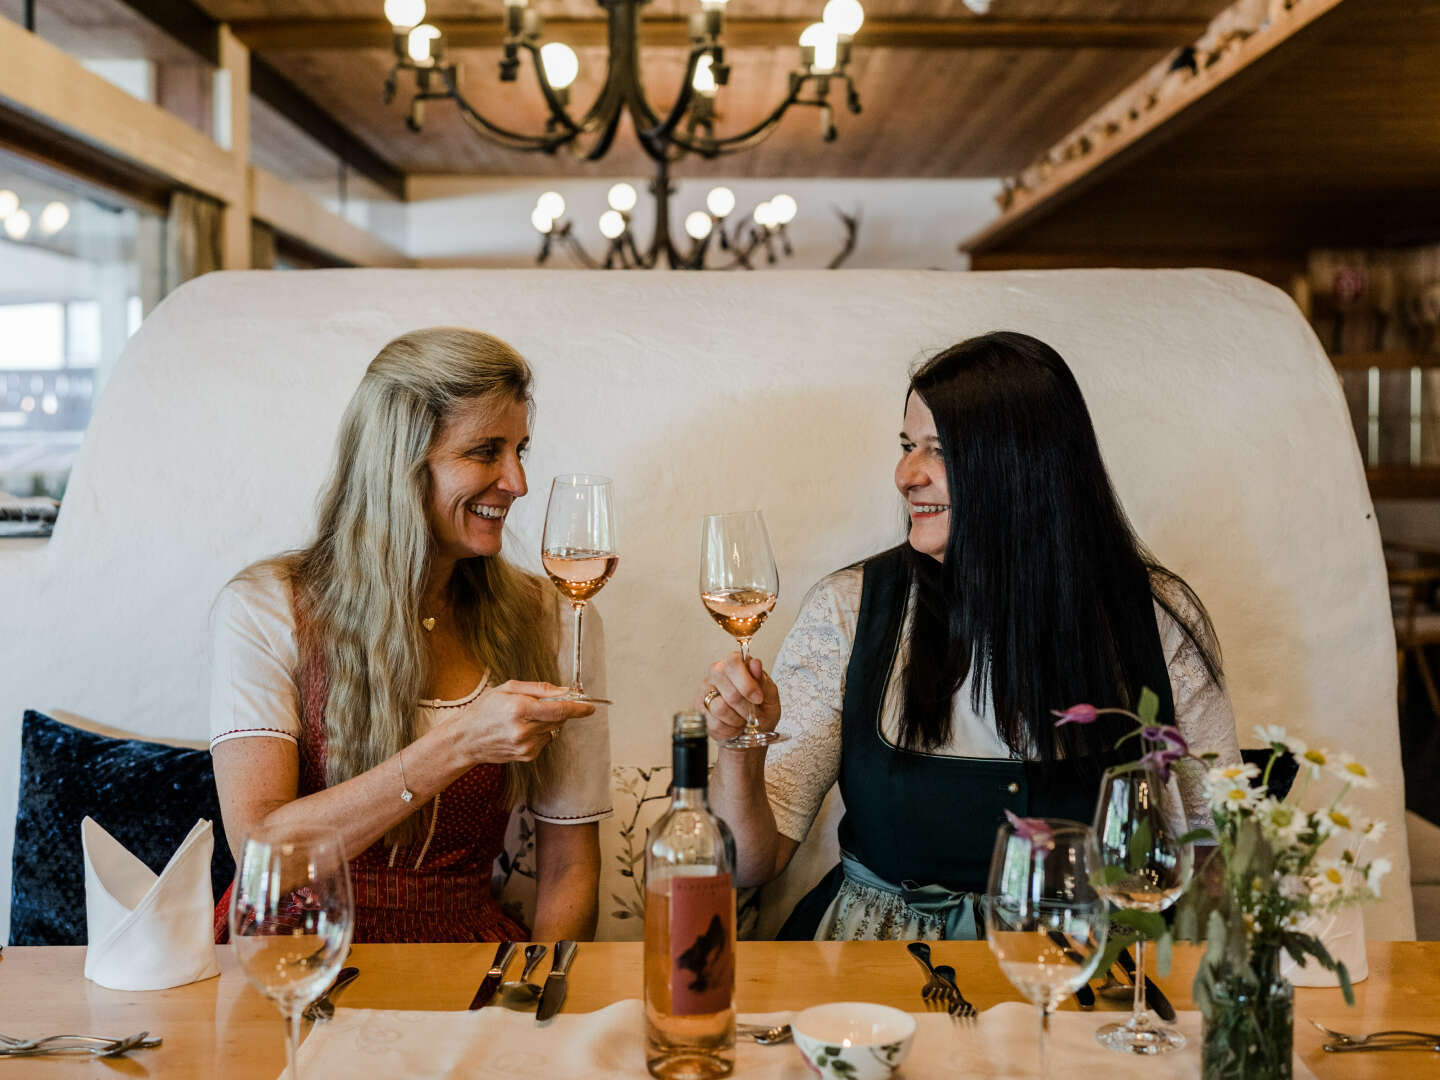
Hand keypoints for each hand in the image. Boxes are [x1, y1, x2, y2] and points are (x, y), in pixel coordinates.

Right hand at [455, 681, 594, 764]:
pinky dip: (540, 733)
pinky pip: (544, 740)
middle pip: (559, 720)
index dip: (578, 708)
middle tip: (550, 703)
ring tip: (526, 717)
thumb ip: (539, 689)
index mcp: (519, 709)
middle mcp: (524, 730)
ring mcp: (526, 746)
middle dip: (562, 710)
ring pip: (553, 730)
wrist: (466, 739)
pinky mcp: (526, 756)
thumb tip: (564, 691)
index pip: (559, 710)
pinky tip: (522, 729)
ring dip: (548, 721)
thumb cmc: (485, 710)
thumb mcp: (508, 688)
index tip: (590, 706)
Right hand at [696, 652, 779, 743]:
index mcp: (736, 664)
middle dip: (745, 706)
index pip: (733, 662)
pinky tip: (734, 725)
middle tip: (753, 712)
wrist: (751, 733)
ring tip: (743, 719)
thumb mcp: (770, 696)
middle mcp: (717, 673)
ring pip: (719, 708)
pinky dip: (729, 730)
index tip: (758, 698)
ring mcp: (705, 690)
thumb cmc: (761, 710)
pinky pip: (714, 723)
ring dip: (737, 719)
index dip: (746, 683)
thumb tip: (755, 664)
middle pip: (727, 688)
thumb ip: (763, 681)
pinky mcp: (699, 708)